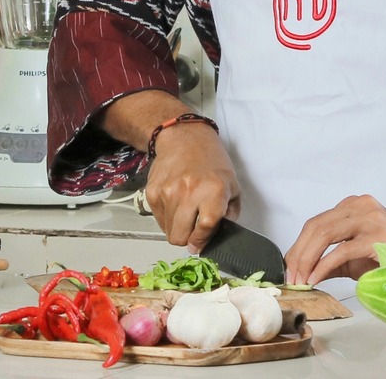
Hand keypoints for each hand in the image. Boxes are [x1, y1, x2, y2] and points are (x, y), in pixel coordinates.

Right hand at [143, 123, 240, 253]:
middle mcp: (189, 192)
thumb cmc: (211, 161)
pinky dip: (167, 218)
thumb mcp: (232, 185)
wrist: (183, 139)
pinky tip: (176, 202)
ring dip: (177, 227)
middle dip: (188, 239)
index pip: (205, 228)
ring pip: (168, 231)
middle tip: (193, 230)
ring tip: (186, 210)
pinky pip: (158, 220)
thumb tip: (219, 236)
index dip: (201, 241)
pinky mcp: (152, 192)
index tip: (199, 246)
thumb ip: (230, 213)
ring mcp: (168, 193)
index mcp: (213, 191)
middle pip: (180, 237)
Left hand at [284, 195, 385, 285]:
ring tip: (300, 280)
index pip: (316, 222)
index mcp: (353, 206)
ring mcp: (369, 219)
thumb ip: (331, 259)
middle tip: (290, 277)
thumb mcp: (356, 256)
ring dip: (307, 260)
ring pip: (324, 234)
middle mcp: (360, 206)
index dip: (298, 245)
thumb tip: (303, 271)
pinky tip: (316, 279)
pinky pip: (341, 251)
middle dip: (298, 254)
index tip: (288, 267)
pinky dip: (324, 266)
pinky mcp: (377, 236)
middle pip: (316, 226)